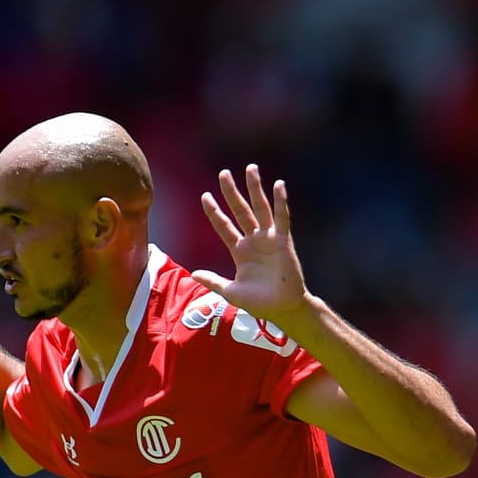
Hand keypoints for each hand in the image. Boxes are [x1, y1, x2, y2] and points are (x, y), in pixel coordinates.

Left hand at [191, 165, 310, 325]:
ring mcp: (268, 239)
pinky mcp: (283, 241)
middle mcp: (253, 240)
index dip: (214, 212)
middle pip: (240, 211)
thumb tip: (193, 273)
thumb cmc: (259, 302)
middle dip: (231, 193)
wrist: (283, 308)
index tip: (204, 196)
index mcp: (239, 251)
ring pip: (260, 208)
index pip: (223, 226)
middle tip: (223, 174)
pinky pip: (282, 218)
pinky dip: (281, 202)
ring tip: (250, 168)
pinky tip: (278, 185)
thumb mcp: (231, 291)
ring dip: (255, 189)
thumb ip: (214, 281)